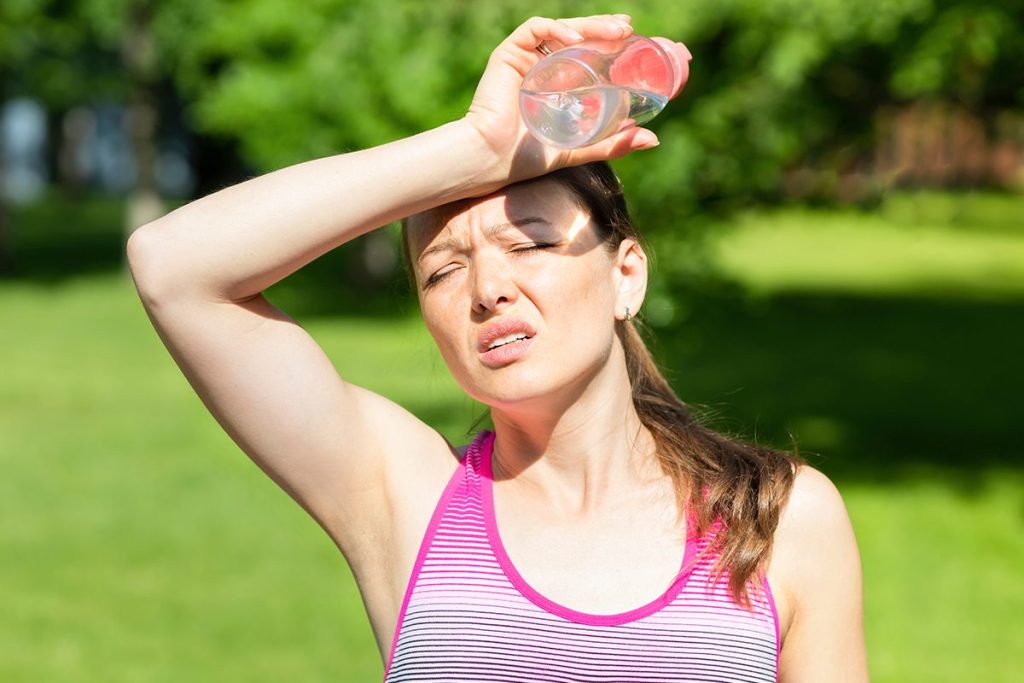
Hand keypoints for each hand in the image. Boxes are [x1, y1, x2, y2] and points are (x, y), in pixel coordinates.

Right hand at [463, 15, 660, 186]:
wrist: (492, 160)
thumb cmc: (528, 158)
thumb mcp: (580, 148)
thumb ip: (612, 144)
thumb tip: (653, 139)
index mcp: (557, 84)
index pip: (587, 55)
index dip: (611, 44)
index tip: (636, 42)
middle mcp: (542, 67)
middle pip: (577, 38)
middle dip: (605, 29)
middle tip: (629, 31)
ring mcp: (525, 59)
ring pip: (561, 29)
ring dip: (590, 26)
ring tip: (616, 31)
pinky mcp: (508, 54)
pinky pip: (535, 30)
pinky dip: (557, 29)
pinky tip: (575, 39)